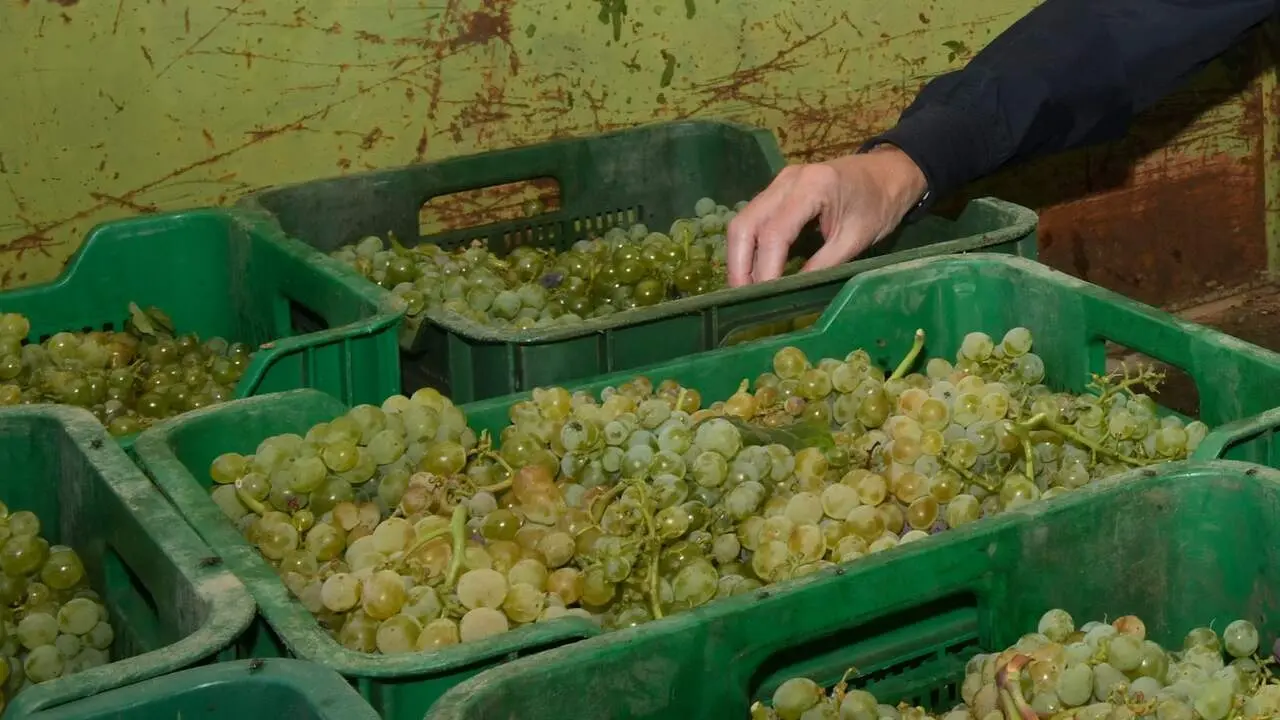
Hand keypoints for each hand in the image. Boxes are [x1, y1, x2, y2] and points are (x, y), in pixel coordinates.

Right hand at [726, 145, 927, 286]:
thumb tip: (791, 293)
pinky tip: (754, 268)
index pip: (775, 232)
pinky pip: (753, 217)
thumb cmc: (879, 205)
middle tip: (742, 296)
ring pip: (743, 220)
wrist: (888, 174)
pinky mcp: (778, 189)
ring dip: (739, 256)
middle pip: (745, 223)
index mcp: (813, 187)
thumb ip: (823, 264)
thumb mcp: (856, 239)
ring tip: (745, 287)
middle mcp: (788, 180)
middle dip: (739, 264)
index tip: (764, 297)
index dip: (766, 268)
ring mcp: (780, 182)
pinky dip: (749, 245)